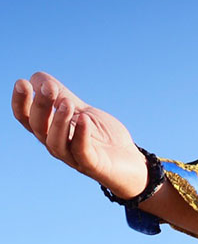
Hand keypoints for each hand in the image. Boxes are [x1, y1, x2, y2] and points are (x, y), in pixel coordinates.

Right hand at [12, 71, 148, 198]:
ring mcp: (73, 157)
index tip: (22, 82)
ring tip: (67, 103)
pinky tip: (84, 119)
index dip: (21, 102)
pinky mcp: (92, 165)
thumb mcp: (82, 111)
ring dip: (59, 121)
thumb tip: (36, 77)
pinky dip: (81, 135)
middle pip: (39, 127)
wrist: (131, 160)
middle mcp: (57, 145)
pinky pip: (82, 152)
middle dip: (40, 106)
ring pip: (55, 142)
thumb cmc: (103, 136)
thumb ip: (61, 96)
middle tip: (49, 87)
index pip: (27, 118)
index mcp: (50, 131)